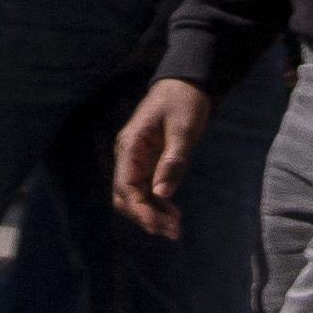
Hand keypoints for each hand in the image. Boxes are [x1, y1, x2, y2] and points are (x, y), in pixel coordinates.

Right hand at [114, 75, 213, 237]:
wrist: (188, 82)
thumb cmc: (184, 100)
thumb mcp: (183, 129)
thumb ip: (173, 161)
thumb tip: (162, 194)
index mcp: (130, 145)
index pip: (125, 186)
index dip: (139, 210)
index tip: (158, 225)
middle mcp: (128, 155)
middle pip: (125, 196)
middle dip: (145, 216)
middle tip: (171, 230)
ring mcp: (136, 160)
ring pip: (135, 196)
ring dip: (151, 213)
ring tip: (174, 228)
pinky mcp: (148, 162)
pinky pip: (146, 189)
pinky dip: (156, 204)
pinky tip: (172, 214)